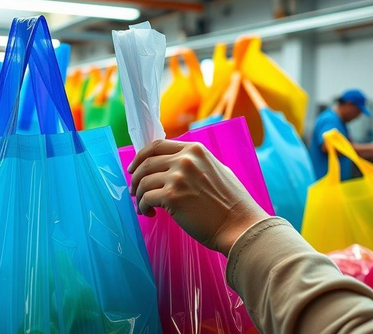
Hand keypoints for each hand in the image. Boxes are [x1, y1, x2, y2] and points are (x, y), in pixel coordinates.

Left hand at [128, 140, 268, 254]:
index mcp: (194, 150)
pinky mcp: (172, 197)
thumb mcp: (216, 170)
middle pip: (146, 164)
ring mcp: (178, 177)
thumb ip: (195, 163)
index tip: (133, 168)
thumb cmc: (231, 204)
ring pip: (143, 182)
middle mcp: (185, 159)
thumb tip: (173, 164)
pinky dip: (143, 207)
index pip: (157, 145)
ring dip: (139, 196)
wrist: (239, 225)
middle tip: (134, 191)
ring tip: (143, 207)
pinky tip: (149, 213)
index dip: (140, 157)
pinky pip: (146, 199)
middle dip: (136, 179)